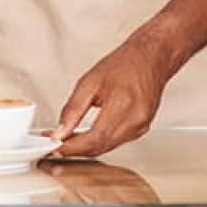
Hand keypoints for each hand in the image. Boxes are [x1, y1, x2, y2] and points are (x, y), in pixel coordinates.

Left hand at [47, 39, 173, 157]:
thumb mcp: (90, 82)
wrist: (149, 58)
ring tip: (69, 138)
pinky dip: (100, 141)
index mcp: (123, 105)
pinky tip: (88, 136)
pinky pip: (116, 142)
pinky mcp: (142, 128)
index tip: (56, 147)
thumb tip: (60, 131)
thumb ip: (73, 110)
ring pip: (107, 147)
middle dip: (76, 148)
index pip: (94, 139)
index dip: (72, 147)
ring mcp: (141, 126)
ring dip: (87, 146)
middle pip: (100, 147)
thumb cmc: (124, 64)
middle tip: (57, 143)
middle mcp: (135, 120)